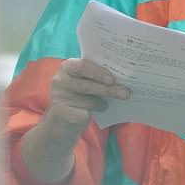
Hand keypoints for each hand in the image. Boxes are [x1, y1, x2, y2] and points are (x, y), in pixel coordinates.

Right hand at [20, 58, 129, 182]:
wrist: (64, 118)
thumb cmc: (80, 95)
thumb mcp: (87, 82)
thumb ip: (97, 77)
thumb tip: (123, 79)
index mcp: (67, 67)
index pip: (82, 66)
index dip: (98, 72)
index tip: (113, 79)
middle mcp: (60, 80)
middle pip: (86, 85)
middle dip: (107, 89)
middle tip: (125, 92)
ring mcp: (59, 97)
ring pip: (88, 99)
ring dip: (104, 101)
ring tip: (114, 100)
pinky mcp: (61, 113)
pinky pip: (84, 112)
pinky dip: (96, 110)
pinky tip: (101, 109)